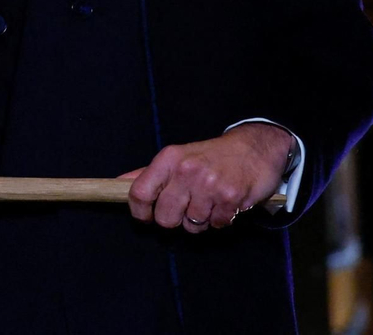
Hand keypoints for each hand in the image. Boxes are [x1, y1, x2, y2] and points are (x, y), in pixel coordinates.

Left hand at [116, 122, 294, 232]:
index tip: (147, 217)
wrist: (254, 148)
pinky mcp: (231, 198)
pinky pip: (217, 225)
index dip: (139, 212)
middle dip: (175, 220)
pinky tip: (224, 204)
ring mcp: (209, 185)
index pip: (139, 193)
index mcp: (168, 160)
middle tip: (186, 209)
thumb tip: (118, 183)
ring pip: (192, 225)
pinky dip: (220, 220)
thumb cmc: (209, 156)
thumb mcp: (176, 157)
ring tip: (209, 202)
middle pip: (165, 217)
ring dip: (201, 220)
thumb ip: (148, 174)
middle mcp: (186, 171)